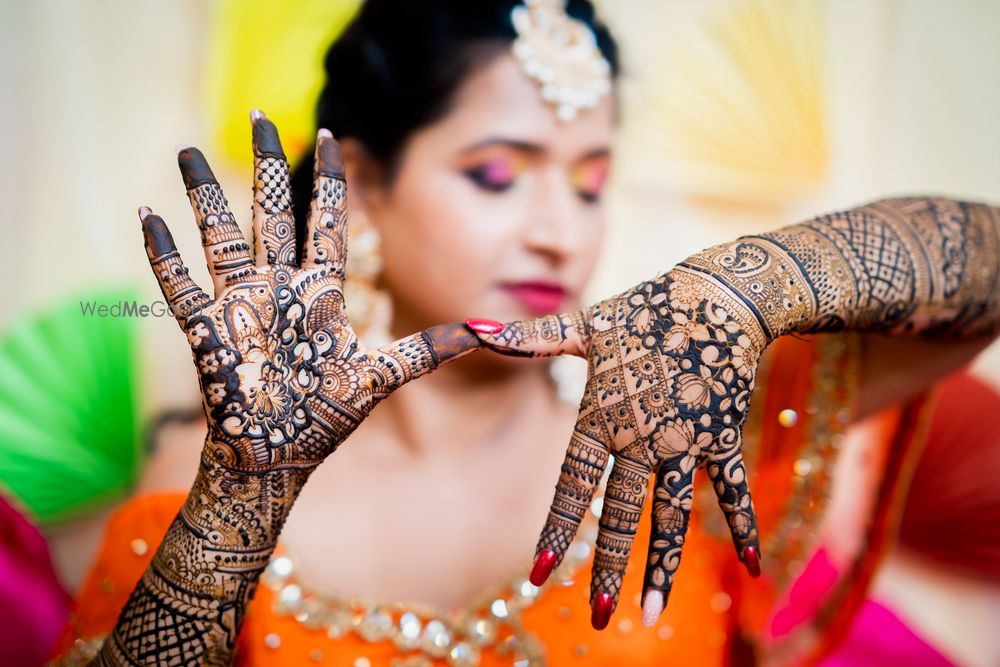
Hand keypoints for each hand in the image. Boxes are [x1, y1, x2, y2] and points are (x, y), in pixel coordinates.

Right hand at [103, 114, 480, 661]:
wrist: (280, 459)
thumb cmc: (327, 417)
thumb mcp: (384, 376)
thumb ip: (432, 349)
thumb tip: (490, 333)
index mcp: (320, 293)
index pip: (327, 223)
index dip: (330, 180)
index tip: (331, 134)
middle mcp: (280, 288)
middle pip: (273, 212)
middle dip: (268, 164)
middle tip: (261, 115)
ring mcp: (241, 305)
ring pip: (221, 236)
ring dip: (204, 194)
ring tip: (187, 151)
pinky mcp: (208, 330)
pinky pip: (179, 284)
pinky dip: (162, 253)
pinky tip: (147, 213)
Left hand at [467, 269, 763, 629]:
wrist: (718, 293)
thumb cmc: (644, 310)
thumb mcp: (586, 326)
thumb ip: (530, 340)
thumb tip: (470, 328)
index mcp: (602, 415)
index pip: (573, 485)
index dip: (557, 529)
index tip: (539, 574)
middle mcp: (642, 436)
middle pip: (621, 514)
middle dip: (607, 569)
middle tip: (595, 618)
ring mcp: (686, 441)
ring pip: (671, 516)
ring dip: (662, 567)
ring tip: (651, 616)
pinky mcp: (724, 436)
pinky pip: (733, 489)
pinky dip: (745, 526)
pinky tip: (752, 569)